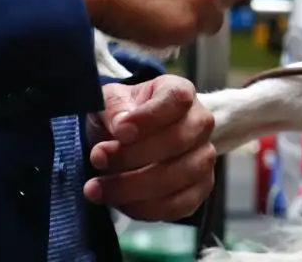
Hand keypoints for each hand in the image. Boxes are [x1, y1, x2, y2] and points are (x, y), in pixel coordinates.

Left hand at [84, 76, 216, 221]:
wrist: (140, 135)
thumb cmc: (127, 112)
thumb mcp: (112, 99)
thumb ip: (114, 106)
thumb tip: (120, 126)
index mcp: (180, 92)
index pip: (176, 99)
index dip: (148, 117)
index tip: (119, 131)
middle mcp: (200, 122)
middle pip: (177, 141)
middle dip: (131, 156)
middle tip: (97, 159)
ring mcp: (204, 156)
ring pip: (178, 177)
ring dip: (133, 186)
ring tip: (98, 187)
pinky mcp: (201, 188)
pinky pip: (178, 205)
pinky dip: (146, 208)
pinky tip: (120, 202)